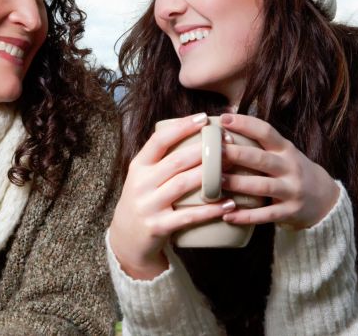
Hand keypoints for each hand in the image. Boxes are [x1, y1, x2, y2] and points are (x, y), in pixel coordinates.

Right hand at [108, 113, 235, 279]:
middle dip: (204, 150)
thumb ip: (162, 159)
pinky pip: (188, 216)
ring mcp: (148, 205)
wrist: (126, 239)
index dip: (182, 127)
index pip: (159, 140)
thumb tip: (195, 133)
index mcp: (138, 166)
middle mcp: (141, 183)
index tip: (204, 118)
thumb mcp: (144, 177)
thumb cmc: (144, 201)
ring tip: (232, 168)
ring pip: (183, 184)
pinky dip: (211, 209)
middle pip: (176, 161)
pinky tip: (229, 204)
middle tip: (227, 143)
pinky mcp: (158, 226)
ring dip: (210, 175)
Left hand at [219, 113, 339, 228]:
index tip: (223, 119)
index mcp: (285, 149)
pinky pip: (266, 215)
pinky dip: (246, 216)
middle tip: (213, 152)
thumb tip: (225, 120)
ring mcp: (291, 190)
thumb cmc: (292, 170)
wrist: (325, 199)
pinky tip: (226, 215)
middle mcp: (290, 167)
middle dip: (236, 154)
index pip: (266, 131)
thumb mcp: (283, 152)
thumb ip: (260, 142)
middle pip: (261, 159)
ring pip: (262, 187)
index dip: (245, 124)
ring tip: (214, 182)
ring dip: (237, 184)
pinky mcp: (290, 212)